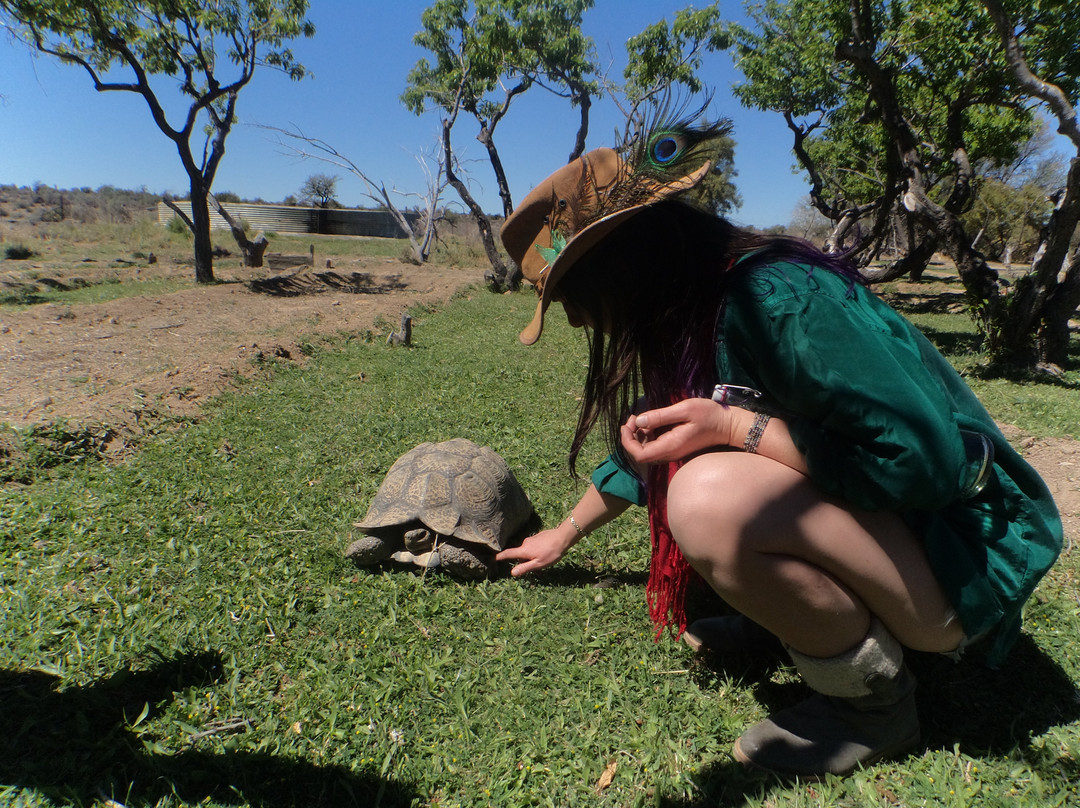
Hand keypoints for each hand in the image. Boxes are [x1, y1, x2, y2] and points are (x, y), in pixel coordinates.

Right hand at [496, 528, 575, 576]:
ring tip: (544, 559)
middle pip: (520, 554)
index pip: (508, 554)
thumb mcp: (539, 564)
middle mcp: (525, 543)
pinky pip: (533, 545)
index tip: (493, 558)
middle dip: (524, 560)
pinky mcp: (537, 536)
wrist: (562, 538)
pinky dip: (536, 550)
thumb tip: (512, 572)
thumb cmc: (551, 553)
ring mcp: (531, 539)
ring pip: (527, 550)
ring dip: (531, 556)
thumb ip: (525, 568)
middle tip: (536, 566)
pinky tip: (546, 552)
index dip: (500, 556)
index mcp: (524, 551)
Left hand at [620, 397, 740, 465]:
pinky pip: (654, 445)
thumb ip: (660, 416)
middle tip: (633, 417)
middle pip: (640, 454)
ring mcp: (672, 452)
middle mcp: (669, 453)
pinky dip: (647, 435)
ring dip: (638, 435)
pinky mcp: (674, 447)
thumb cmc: (709, 415)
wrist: (727, 425)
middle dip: (631, 436)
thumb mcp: (684, 410)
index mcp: (670, 446)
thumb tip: (639, 420)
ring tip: (640, 417)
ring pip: (646, 450)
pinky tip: (651, 422)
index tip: (628, 423)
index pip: (639, 455)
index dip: (627, 441)